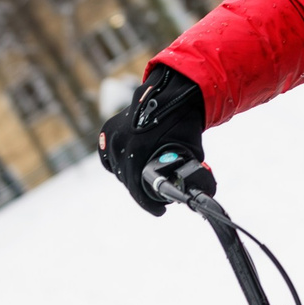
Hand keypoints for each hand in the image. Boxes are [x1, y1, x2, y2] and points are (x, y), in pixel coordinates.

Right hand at [98, 65, 214, 215]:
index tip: (160, 211)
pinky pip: (107, 156)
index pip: (136, 188)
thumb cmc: (183, 121)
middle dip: (141, 191)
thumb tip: (196, 193)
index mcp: (138, 150)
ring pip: (116, 169)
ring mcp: (112, 135)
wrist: (172, 93)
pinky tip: (128, 168)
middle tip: (155, 198)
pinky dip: (116, 163)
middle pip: (126, 180)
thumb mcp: (192, 151)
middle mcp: (121, 143)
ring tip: (143, 181)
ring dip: (128, 177)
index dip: (148, 204)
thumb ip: (188, 172)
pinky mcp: (107, 130)